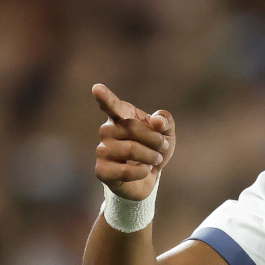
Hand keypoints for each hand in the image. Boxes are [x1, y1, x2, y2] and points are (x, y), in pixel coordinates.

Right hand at [93, 83, 174, 200]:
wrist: (149, 176)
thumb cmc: (154, 149)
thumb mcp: (167, 133)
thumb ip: (165, 121)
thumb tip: (156, 121)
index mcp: (121, 116)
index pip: (112, 105)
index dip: (105, 97)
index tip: (97, 88)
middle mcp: (107, 131)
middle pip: (131, 128)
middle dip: (155, 139)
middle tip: (163, 147)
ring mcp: (102, 151)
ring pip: (130, 149)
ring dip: (151, 156)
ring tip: (155, 159)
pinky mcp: (101, 171)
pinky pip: (125, 171)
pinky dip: (142, 172)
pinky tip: (145, 171)